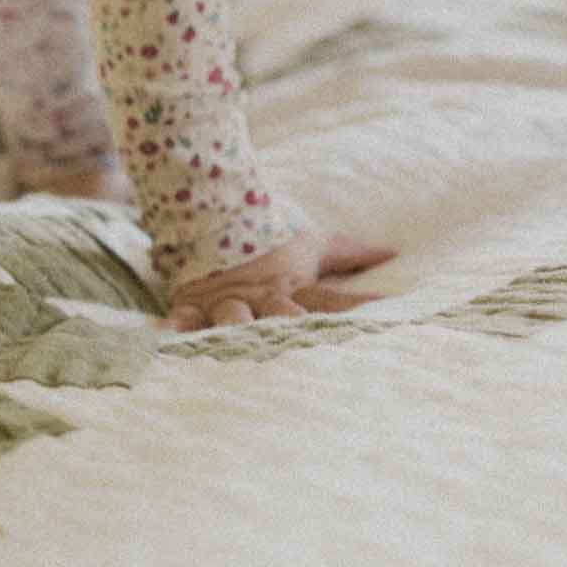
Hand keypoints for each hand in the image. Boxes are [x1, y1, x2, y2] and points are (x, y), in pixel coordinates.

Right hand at [165, 230, 396, 331]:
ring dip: (239, 333)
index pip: (332, 301)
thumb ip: (349, 253)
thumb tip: (391, 251)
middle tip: (309, 351)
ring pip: (235, 318)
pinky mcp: (195, 306)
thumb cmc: (269, 236)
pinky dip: (179, 330)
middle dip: (295, 332)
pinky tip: (175, 340)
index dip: (358, 306)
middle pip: (283, 317)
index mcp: (292, 286)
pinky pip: (186, 320)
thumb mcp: (311, 245)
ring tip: (242, 348)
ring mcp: (228, 303)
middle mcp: (263, 299)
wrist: (216, 215)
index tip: (385, 314)